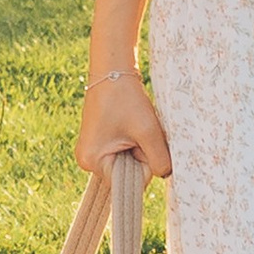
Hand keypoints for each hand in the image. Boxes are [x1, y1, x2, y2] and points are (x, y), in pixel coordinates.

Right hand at [74, 64, 169, 178]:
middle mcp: (87, 161)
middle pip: (127, 173)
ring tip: (135, 125)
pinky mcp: (99, 144)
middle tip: (140, 130)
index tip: (144, 140)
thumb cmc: (126, 99)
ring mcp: (92, 153)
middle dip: (141, 155)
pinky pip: (123, 153)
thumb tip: (166, 176)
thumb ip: (160, 160)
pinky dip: (134, 143)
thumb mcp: (148, 131)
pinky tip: (132, 126)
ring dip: (139, 148)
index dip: (144, 164)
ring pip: (128, 163)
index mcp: (92, 161)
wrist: (113, 71)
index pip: (128, 182)